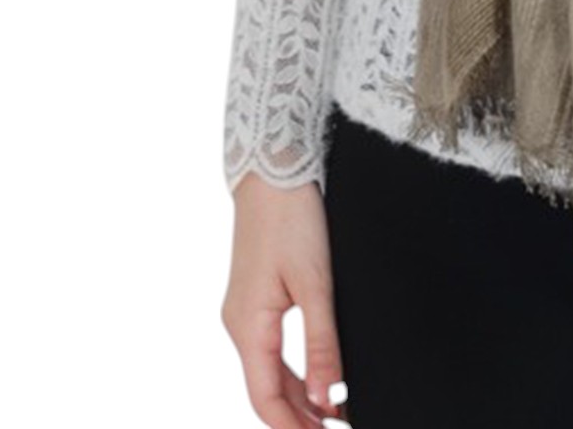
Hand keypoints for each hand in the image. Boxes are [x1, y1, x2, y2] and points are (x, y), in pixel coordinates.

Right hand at [222, 173, 350, 427]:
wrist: (272, 170)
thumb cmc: (292, 219)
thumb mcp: (316, 283)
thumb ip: (322, 344)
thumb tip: (328, 400)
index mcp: (248, 327)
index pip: (265, 399)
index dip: (292, 428)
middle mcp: (240, 325)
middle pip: (266, 390)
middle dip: (298, 417)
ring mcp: (245, 312)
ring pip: (269, 371)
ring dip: (298, 396)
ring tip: (333, 413)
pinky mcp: (255, 298)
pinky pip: (270, 348)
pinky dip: (293, 370)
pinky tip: (318, 377)